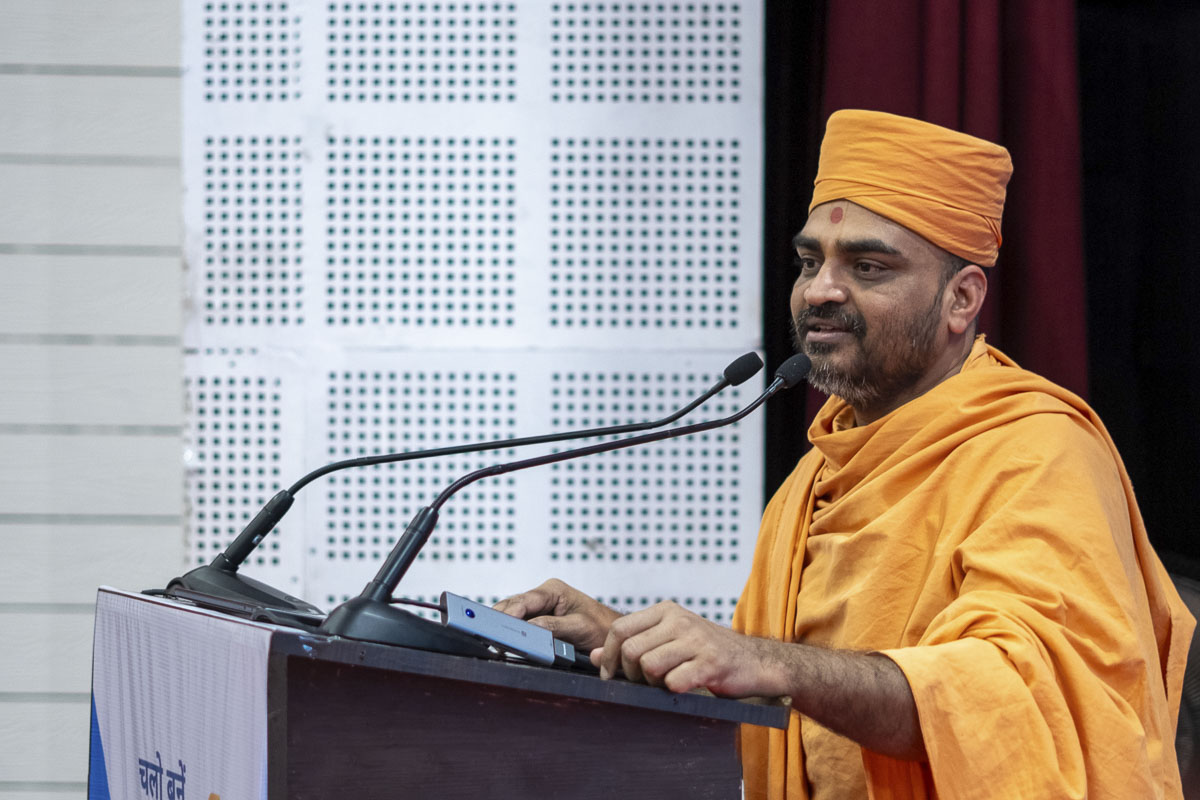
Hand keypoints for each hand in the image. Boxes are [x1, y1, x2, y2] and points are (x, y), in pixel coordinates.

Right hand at [493, 578, 621, 651]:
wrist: (613, 635)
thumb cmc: (601, 627)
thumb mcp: (579, 627)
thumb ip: (553, 626)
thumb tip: (528, 629)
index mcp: (553, 590)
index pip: (524, 600)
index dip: (509, 613)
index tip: (498, 625)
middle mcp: (544, 596)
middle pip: (514, 606)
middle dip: (499, 618)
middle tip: (486, 633)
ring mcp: (540, 608)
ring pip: (514, 615)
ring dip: (503, 625)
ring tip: (490, 637)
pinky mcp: (539, 621)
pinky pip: (520, 625)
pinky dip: (511, 632)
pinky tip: (503, 641)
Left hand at [593, 601, 784, 697]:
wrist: (755, 661)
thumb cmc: (706, 652)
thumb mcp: (668, 640)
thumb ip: (633, 645)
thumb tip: (592, 655)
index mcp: (666, 610)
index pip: (619, 628)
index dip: (606, 655)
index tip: (608, 674)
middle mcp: (680, 620)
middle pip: (630, 650)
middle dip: (630, 673)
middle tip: (644, 682)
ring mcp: (696, 640)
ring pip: (649, 666)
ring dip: (652, 684)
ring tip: (667, 682)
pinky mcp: (711, 663)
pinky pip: (674, 682)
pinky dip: (674, 690)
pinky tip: (685, 686)